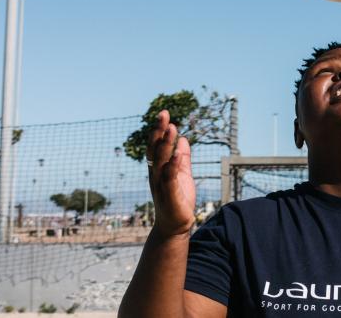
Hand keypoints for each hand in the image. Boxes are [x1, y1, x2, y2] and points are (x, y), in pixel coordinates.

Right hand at [146, 110, 195, 236]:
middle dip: (159, 132)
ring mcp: (161, 185)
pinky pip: (170, 178)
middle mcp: (156, 175)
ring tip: (172, 128)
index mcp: (158, 169)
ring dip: (166, 145)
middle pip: (156, 150)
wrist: (175, 227)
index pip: (156, 146)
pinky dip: (173, 165)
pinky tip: (178, 153)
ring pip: (162, 161)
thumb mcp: (182, 174)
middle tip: (163, 114)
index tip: (163, 114)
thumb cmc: (178, 200)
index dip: (158, 131)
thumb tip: (184, 139)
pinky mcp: (170, 196)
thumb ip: (183, 158)